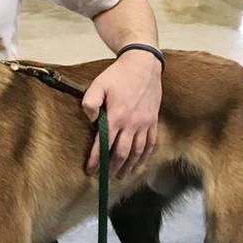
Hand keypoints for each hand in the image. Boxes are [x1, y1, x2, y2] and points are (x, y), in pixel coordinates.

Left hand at [81, 51, 161, 178]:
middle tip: (104, 178)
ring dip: (128, 166)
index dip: (96, 160)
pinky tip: (139, 164)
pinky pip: (150, 144)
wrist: (143, 64)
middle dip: (111, 168)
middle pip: (121, 153)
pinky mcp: (153, 121)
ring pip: (137, 152)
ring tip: (120, 176)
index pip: (104, 145)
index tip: (90, 171)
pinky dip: (144, 157)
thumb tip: (90, 121)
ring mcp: (145, 124)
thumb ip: (89, 103)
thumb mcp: (98, 85)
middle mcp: (132, 124)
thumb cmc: (118, 74)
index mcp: (117, 117)